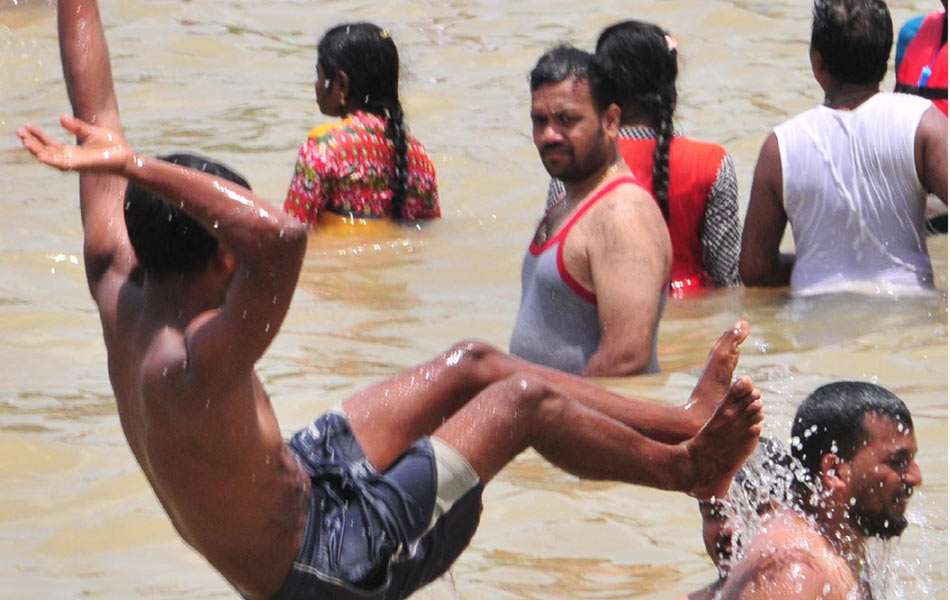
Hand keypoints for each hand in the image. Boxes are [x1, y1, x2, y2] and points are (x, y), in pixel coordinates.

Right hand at [17, 115, 131, 173]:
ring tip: (24, 141)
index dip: (38, 136)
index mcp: (73, 151)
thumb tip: (60, 117)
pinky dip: (50, 159)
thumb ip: (76, 126)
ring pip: (50, 158)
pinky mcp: (81, 166)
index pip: (50, 144)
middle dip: (32, 142)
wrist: (126, 156)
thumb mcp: (91, 132)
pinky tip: (39, 154)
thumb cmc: (112, 146)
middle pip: (46, 151)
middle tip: (19, 132)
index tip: (27, 126)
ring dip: (37, 150)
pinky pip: (62, 164)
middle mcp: (71, 158)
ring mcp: (75, 163)